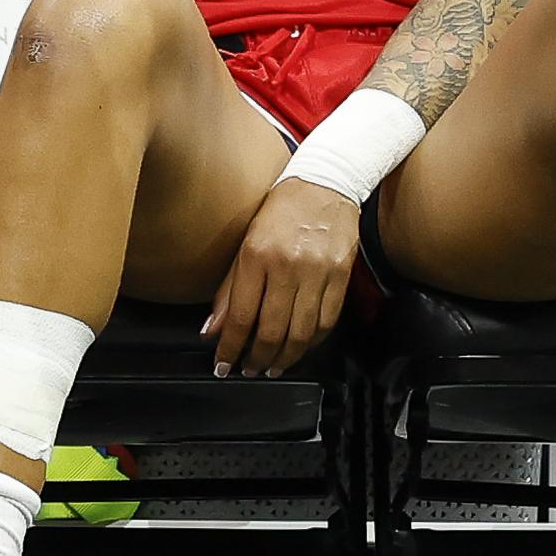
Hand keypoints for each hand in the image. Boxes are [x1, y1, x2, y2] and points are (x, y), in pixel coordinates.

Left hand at [204, 176, 363, 378]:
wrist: (325, 184)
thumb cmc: (278, 211)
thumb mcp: (243, 243)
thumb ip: (229, 290)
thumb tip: (212, 330)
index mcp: (257, 256)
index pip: (241, 316)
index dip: (230, 347)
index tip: (222, 365)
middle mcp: (288, 267)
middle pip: (272, 330)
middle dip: (257, 359)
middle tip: (248, 371)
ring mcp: (319, 273)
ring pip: (302, 332)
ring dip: (285, 358)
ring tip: (272, 368)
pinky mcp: (342, 276)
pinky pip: (328, 321)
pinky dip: (313, 342)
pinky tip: (300, 348)